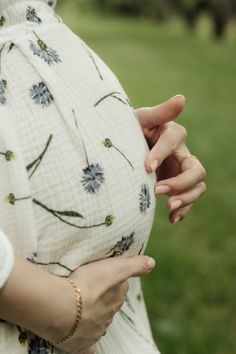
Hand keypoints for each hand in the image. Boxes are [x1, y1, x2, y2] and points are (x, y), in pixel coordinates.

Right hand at [55, 255, 154, 353]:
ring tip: (81, 309)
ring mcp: (95, 332)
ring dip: (93, 317)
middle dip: (103, 299)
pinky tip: (84, 339)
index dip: (113, 280)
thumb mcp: (115, 267)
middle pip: (109, 305)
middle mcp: (109, 317)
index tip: (104, 275)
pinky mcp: (80, 345)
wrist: (61, 308)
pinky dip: (87, 344)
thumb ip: (134, 265)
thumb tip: (152, 263)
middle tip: (90, 289)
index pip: (120, 288)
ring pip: (98, 324)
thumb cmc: (88, 284)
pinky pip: (87, 347)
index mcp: (117, 298)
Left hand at [135, 95, 205, 223]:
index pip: (173, 141)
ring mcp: (179, 172)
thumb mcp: (139, 119)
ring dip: (186, 198)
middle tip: (157, 191)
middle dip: (181, 182)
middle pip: (196, 169)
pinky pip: (188, 200)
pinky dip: (183, 210)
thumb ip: (159, 112)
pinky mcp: (175, 186)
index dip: (161, 154)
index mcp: (172, 134)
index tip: (146, 167)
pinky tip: (171, 219)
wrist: (121, 151)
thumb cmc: (128, 131)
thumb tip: (182, 98)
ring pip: (197, 186)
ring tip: (168, 207)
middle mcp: (181, 154)